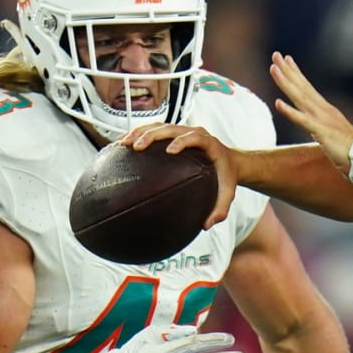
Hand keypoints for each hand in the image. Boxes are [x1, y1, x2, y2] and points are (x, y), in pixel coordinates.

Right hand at [122, 123, 237, 229]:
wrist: (230, 161)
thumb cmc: (227, 177)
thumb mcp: (228, 194)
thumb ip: (220, 209)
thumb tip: (207, 225)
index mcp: (209, 144)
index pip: (195, 137)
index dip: (182, 141)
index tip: (170, 150)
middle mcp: (195, 133)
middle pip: (171, 128)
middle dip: (152, 135)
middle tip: (136, 146)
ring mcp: (183, 131)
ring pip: (159, 126)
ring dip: (140, 132)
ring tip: (123, 143)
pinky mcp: (174, 134)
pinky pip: (155, 130)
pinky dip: (139, 134)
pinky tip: (123, 144)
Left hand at [268, 52, 352, 173]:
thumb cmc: (349, 149)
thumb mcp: (332, 132)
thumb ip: (322, 125)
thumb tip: (314, 124)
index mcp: (325, 110)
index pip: (307, 87)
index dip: (296, 73)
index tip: (285, 59)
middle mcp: (323, 110)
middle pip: (302, 87)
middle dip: (288, 70)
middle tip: (275, 54)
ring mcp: (322, 119)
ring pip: (300, 97)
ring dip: (286, 83)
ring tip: (273, 69)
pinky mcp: (321, 132)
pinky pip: (303, 121)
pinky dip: (290, 112)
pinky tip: (278, 103)